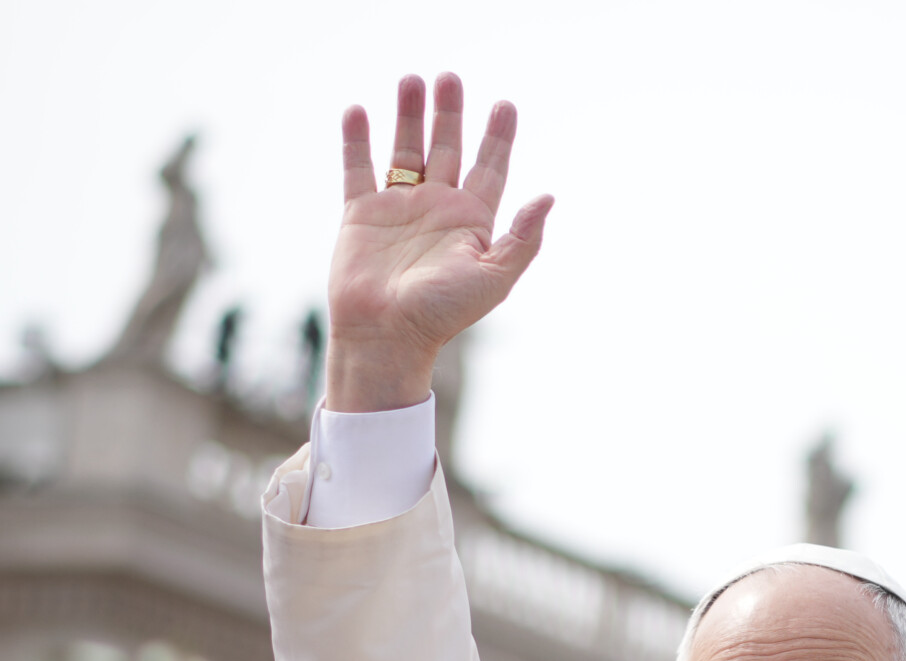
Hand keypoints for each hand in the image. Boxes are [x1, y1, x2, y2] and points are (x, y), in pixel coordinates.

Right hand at [325, 72, 552, 412]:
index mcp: (471, 222)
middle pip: (447, 148)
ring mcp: (398, 208)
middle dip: (450, 113)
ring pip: (405, 150)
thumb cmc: (441, 314)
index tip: (505, 105)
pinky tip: (358, 112)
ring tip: (411, 80)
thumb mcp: (494, 278)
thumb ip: (522, 239)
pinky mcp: (361, 214)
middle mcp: (436, 209)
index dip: (498, 136)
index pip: (489, 168)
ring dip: (409, 115)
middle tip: (450, 78)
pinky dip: (357, 140)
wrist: (386, 336)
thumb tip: (548, 197)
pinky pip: (358, 168)